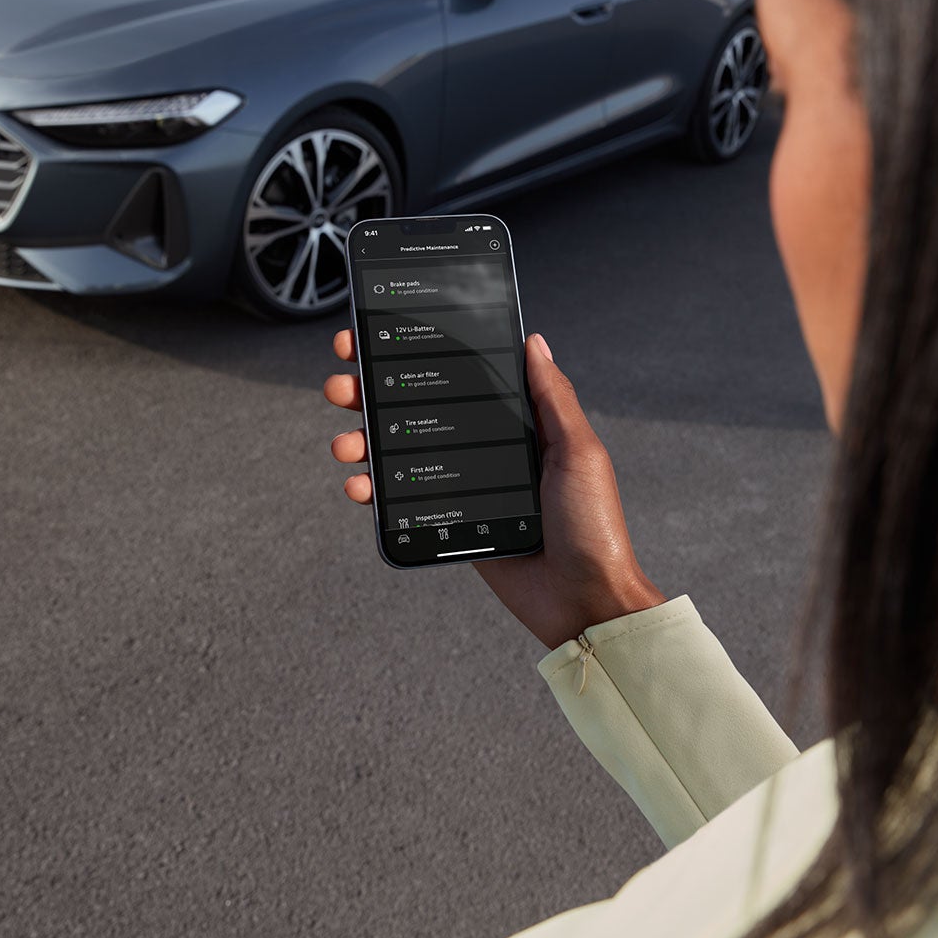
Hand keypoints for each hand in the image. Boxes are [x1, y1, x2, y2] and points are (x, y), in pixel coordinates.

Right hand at [324, 331, 665, 650]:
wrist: (583, 600)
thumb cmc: (593, 526)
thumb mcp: (579, 452)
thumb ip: (553, 398)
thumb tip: (534, 343)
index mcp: (522, 427)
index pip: (464, 380)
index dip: (424, 357)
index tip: (382, 336)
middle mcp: (489, 450)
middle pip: (421, 410)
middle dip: (375, 393)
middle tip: (344, 383)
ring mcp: (466, 486)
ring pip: (403, 453)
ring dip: (365, 440)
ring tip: (345, 441)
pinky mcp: (452, 521)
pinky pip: (405, 500)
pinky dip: (374, 489)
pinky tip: (358, 483)